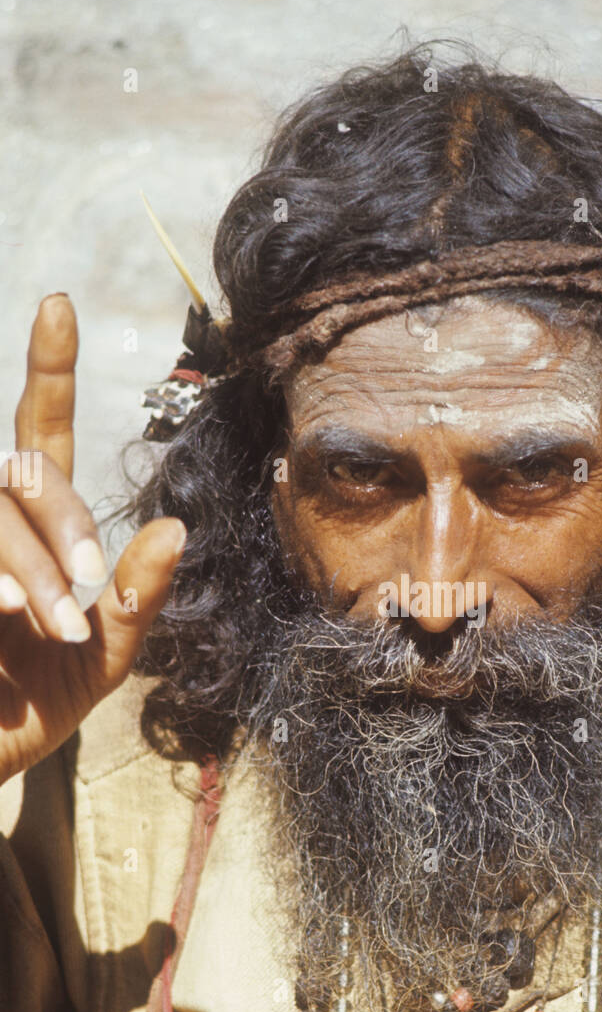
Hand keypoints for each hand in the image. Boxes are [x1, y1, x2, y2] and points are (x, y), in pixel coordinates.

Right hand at [0, 294, 185, 786]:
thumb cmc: (36, 709)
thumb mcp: (103, 660)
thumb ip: (138, 599)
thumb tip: (174, 526)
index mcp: (32, 534)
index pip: (37, 437)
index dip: (47, 370)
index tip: (59, 302)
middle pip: (19, 474)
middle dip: (57, 527)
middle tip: (75, 603)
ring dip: (24, 567)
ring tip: (44, 627)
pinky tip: (2, 621)